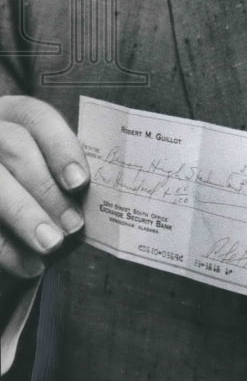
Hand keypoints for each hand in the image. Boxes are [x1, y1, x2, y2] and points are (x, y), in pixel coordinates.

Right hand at [0, 95, 88, 279]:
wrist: (7, 218)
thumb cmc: (36, 187)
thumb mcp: (49, 171)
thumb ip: (67, 174)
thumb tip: (103, 194)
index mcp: (12, 115)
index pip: (37, 117)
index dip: (61, 147)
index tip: (81, 183)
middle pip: (14, 146)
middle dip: (46, 188)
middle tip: (74, 225)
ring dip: (24, 216)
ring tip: (52, 246)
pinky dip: (4, 247)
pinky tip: (29, 265)